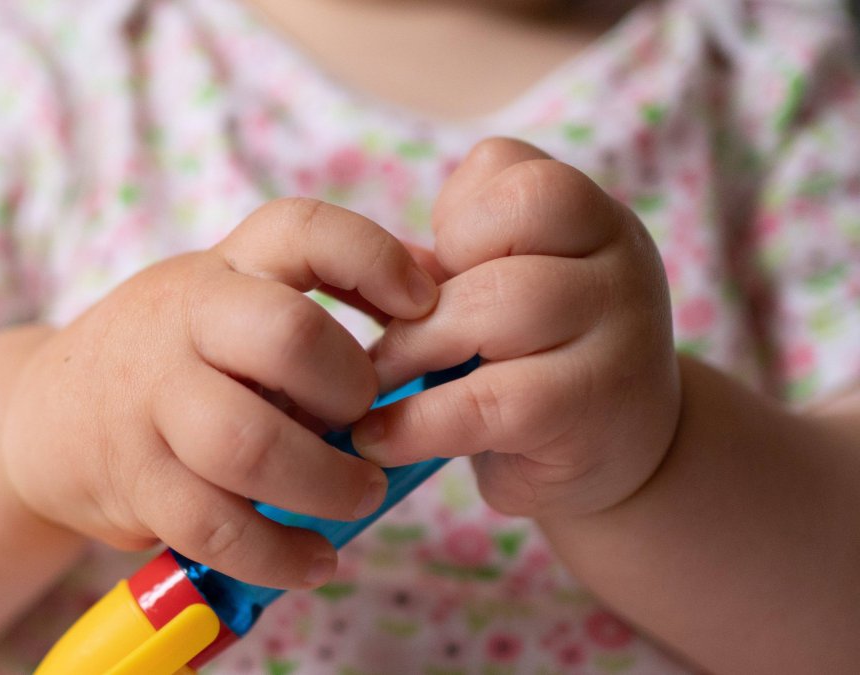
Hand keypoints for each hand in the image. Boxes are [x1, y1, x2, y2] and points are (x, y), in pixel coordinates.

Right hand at [1, 198, 438, 588]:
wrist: (47, 413)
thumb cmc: (174, 355)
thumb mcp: (231, 299)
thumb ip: (322, 289)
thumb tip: (443, 286)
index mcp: (224, 269)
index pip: (301, 229)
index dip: (374, 259)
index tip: (422, 305)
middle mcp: (183, 321)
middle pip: (285, 335)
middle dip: (351, 388)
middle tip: (370, 421)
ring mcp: (151, 400)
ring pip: (248, 443)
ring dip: (326, 482)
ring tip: (359, 496)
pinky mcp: (134, 478)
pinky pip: (214, 525)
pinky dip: (278, 554)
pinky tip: (314, 560)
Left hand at [352, 138, 680, 517]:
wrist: (619, 462)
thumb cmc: (534, 366)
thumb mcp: (500, 297)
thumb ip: (449, 270)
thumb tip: (358, 268)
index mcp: (590, 219)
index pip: (505, 166)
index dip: (451, 216)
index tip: (432, 277)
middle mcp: (619, 260)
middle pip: (508, 221)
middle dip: (425, 286)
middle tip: (388, 340)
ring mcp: (619, 332)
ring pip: (502, 302)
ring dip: (415, 347)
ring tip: (377, 386)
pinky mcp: (591, 410)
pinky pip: (490, 401)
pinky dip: (417, 423)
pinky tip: (380, 439)